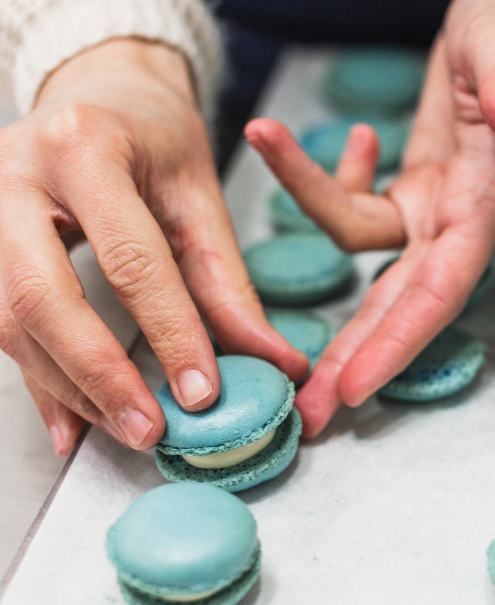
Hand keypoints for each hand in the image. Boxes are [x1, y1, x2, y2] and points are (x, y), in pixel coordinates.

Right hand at [0, 39, 306, 455]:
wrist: (95, 92)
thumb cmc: (152, 137)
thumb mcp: (200, 195)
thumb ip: (229, 282)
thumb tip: (275, 362)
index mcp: (84, 147)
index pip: (130, 259)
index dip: (169, 332)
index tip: (203, 391)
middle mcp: (12, 176)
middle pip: (41, 296)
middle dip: (98, 375)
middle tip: (151, 429)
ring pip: (10, 322)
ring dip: (72, 389)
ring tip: (129, 431)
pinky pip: (0, 327)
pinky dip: (42, 383)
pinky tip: (75, 426)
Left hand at [246, 0, 494, 436]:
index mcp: (485, 198)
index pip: (442, 286)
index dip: (401, 342)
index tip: (354, 390)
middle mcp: (461, 219)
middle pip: (405, 306)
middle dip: (358, 363)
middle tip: (311, 420)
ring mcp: (436, 211)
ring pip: (375, 275)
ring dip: (330, 304)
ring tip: (272, 344)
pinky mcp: (415, 194)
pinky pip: (358, 214)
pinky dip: (321, 190)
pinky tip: (301, 146)